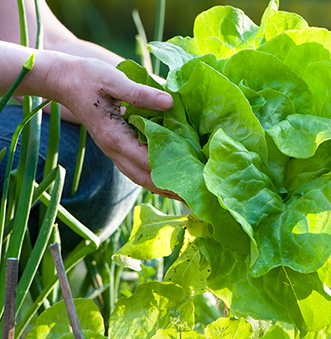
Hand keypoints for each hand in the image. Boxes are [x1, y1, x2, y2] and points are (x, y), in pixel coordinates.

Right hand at [48, 55, 179, 199]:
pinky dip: (151, 178)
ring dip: (160, 187)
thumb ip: (141, 93)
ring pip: (139, 178)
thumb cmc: (87, 77)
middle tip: (193, 195)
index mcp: (114, 136)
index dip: (169, 171)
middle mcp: (113, 150)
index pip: (147, 161)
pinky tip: (165, 179)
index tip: (191, 177)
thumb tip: (170, 102)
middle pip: (144, 178)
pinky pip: (134, 170)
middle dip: (168, 188)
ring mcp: (113, 151)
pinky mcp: (115, 148)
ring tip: (183, 194)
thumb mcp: (114, 80)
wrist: (64, 81)